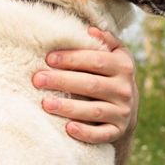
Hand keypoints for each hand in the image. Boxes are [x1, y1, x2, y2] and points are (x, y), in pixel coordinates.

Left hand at [32, 25, 138, 144]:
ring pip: (94, 110)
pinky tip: (68, 128)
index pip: (96, 60)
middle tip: (38, 80)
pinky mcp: (117, 131)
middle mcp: (125, 89)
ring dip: (69, 107)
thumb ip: (104, 41)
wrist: (126, 110)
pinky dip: (86, 132)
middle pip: (91, 85)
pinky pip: (101, 134)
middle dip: (62, 81)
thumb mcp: (114, 55)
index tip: (48, 59)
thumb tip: (90, 29)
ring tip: (45, 103)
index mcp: (123, 66)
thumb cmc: (109, 75)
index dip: (72, 58)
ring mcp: (122, 112)